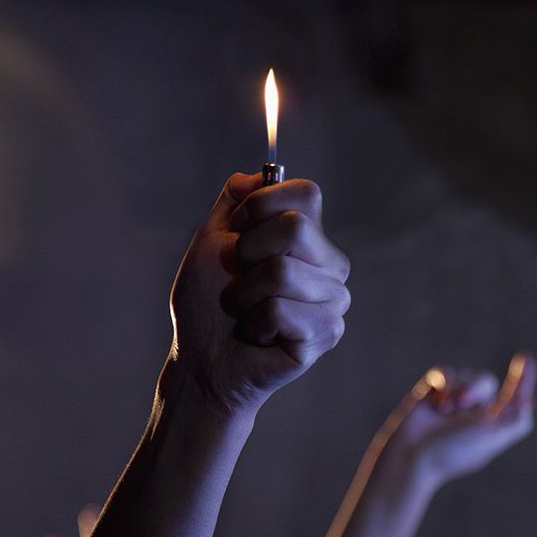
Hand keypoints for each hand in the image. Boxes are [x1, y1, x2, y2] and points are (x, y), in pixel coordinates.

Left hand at [168, 174, 350, 414]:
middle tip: (239, 282)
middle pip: (296, 228)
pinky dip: (256, 324)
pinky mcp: (327, 333)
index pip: (307, 193)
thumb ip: (234, 202)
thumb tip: (258, 174)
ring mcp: (333, 300)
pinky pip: (282, 311)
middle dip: (248, 255)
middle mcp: (329, 265)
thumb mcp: (211, 242)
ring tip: (246, 314)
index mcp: (307, 237)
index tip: (235, 234)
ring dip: (246, 295)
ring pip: (283, 272)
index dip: (261, 207)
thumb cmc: (208, 306)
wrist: (203, 362)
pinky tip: (260, 336)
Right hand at [381, 353, 536, 485]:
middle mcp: (472, 413)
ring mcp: (450, 402)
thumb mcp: (495, 438)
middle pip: (485, 381)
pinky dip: (443, 383)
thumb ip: (519, 420)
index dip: (522, 379)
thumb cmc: (454, 451)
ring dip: (457, 390)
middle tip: (462, 403)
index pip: (511, 398)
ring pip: (465, 375)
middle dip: (475, 388)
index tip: (526, 357)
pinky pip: (445, 372)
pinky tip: (434, 401)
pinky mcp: (430, 393)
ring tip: (443, 411)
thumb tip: (527, 399)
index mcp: (491, 426)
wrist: (412, 455)